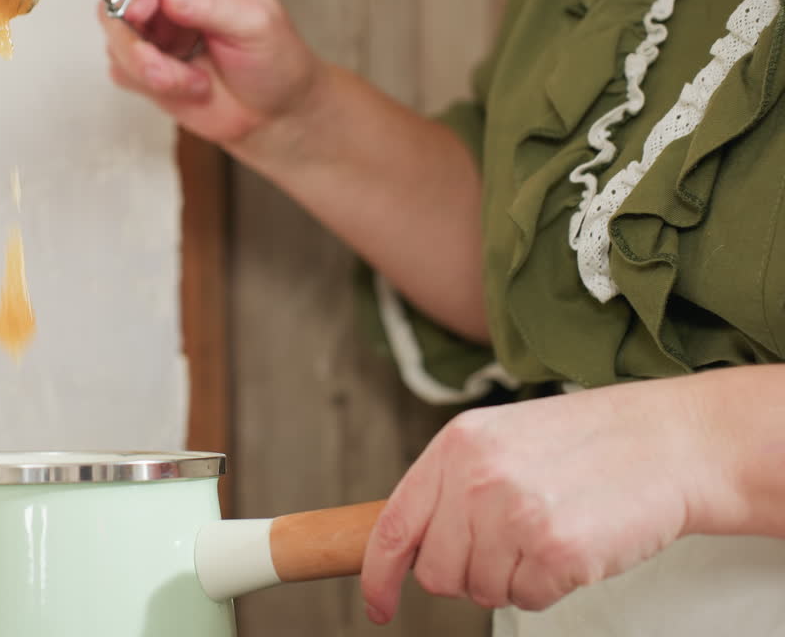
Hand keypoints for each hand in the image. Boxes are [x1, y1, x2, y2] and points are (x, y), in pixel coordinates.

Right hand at [96, 0, 322, 154]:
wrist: (274, 111)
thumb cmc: (274, 62)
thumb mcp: (256, 26)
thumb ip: (212, 6)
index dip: (143, 2)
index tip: (149, 20)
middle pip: (119, 9)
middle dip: (139, 48)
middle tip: (166, 72)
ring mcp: (155, 32)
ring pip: (117, 45)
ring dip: (152, 73)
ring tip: (196, 83)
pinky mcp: (145, 65)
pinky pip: (122, 73)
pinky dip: (151, 87)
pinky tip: (188, 88)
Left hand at [359, 382, 715, 620]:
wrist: (668, 442)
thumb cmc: (589, 443)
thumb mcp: (502, 440)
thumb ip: (453, 484)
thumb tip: (414, 543)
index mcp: (455, 446)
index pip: (394, 525)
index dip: (378, 575)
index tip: (377, 603)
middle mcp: (476, 478)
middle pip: (437, 572)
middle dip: (468, 574)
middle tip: (511, 546)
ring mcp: (514, 514)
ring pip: (482, 590)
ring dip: (514, 577)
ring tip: (549, 533)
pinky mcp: (555, 549)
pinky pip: (528, 600)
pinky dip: (550, 586)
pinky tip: (573, 546)